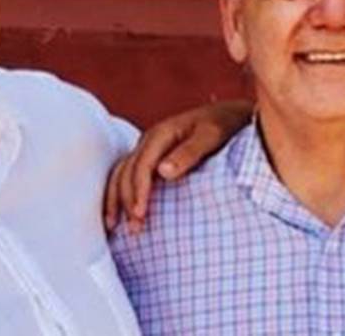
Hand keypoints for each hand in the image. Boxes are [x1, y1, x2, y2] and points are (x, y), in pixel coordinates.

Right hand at [103, 99, 252, 233]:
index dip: (139, 190)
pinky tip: (118, 212)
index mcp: (161, 133)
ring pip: (121, 173)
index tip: (140, 214)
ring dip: (117, 199)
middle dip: (126, 201)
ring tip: (115, 227)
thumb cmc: (222, 125)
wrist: (229, 114)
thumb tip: (163, 171)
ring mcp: (148, 148)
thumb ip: (189, 152)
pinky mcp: (151, 157)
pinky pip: (126, 174)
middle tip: (134, 230)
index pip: (142, 165)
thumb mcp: (211, 135)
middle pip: (127, 171)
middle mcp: (149, 140)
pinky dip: (119, 193)